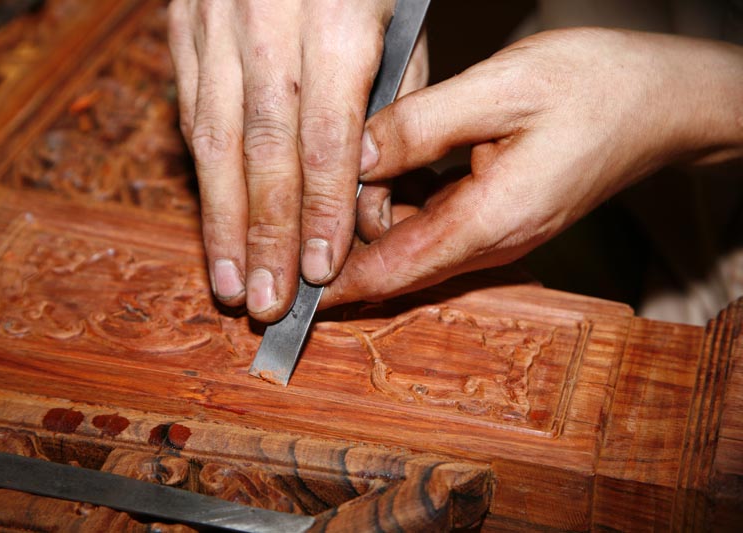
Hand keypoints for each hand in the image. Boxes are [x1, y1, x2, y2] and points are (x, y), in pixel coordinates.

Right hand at [167, 0, 427, 321]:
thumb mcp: (399, 29)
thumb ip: (390, 115)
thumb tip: (371, 206)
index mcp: (341, 24)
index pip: (328, 139)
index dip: (320, 210)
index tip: (317, 269)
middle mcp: (272, 27)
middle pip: (264, 150)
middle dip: (266, 233)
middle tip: (266, 301)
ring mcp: (217, 24)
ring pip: (213, 137)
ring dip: (221, 218)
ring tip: (230, 280)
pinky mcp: (185, 26)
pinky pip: (189, 107)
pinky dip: (201, 171)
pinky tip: (212, 220)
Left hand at [323, 28, 742, 306]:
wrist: (664, 103)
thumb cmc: (598, 88)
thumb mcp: (501, 90)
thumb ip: (420, 127)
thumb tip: (354, 157)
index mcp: (489, 221)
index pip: (392, 272)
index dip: (335, 286)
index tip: (291, 297)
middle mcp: (491, 242)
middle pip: (395, 263)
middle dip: (345, 245)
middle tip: (313, 212)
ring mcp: (498, 234)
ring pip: (412, 244)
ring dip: (374, 220)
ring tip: (353, 180)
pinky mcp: (500, 217)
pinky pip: (434, 224)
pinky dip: (402, 205)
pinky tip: (392, 168)